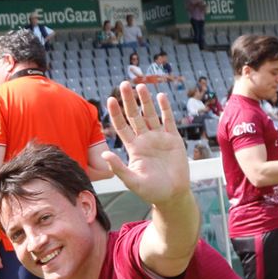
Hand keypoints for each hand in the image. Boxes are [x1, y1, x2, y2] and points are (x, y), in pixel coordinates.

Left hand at [102, 82, 188, 207]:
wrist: (172, 195)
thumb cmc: (150, 191)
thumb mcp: (131, 181)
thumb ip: (118, 168)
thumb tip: (104, 155)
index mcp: (133, 148)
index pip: (121, 126)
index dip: (116, 113)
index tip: (110, 99)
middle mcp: (144, 140)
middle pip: (135, 116)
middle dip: (129, 101)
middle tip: (124, 84)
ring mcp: (159, 138)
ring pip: (150, 115)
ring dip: (146, 101)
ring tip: (140, 86)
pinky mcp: (173, 139)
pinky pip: (168, 120)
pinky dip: (165, 109)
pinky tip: (161, 96)